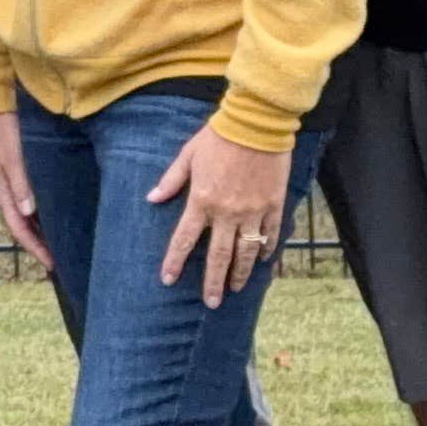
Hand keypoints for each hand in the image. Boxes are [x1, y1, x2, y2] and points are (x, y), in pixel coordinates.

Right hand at [0, 108, 48, 272]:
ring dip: (41, 233)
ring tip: (58, 247)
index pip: (20, 228)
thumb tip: (29, 211)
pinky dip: (42, 216)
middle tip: (59, 263)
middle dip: (39, 246)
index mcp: (3, 191)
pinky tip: (54, 219)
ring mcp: (13, 185)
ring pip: (29, 217)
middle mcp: (8, 192)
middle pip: (24, 227)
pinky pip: (32, 204)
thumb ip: (20, 182)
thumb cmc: (5, 130)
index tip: (52, 263)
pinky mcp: (20, 176)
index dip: (36, 247)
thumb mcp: (11, 156)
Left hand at [150, 121, 293, 308]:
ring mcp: (253, 211)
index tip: (168, 279)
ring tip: (235, 289)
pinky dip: (267, 250)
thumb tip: (152, 199)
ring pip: (246, 252)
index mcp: (201, 201)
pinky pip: (270, 235)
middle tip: (212, 303)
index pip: (184, 240)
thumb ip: (171, 180)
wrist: (257, 123)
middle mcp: (227, 212)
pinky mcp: (274, 205)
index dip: (175, 261)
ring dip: (240, 274)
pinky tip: (263, 262)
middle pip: (219, 256)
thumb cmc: (218, 136)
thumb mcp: (188, 156)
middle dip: (214, 282)